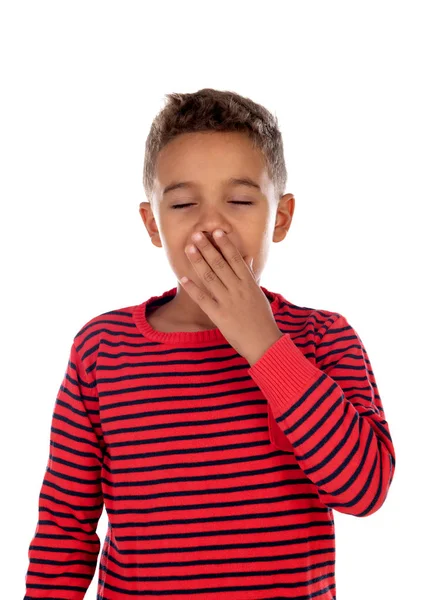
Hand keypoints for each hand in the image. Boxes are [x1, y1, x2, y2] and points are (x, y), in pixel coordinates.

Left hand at [180, 229, 283, 364]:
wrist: (264, 343)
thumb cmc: (262, 318)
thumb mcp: (258, 293)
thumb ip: (250, 275)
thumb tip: (247, 257)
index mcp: (249, 283)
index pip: (235, 258)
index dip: (225, 244)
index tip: (216, 231)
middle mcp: (238, 289)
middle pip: (220, 264)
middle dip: (207, 248)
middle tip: (196, 234)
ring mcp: (228, 302)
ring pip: (210, 277)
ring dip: (198, 261)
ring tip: (189, 248)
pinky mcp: (219, 315)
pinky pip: (203, 298)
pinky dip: (193, 287)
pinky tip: (183, 277)